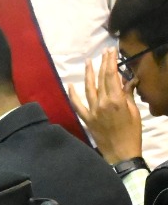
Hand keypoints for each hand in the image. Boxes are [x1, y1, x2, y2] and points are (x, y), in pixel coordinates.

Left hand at [72, 49, 142, 164]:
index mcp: (117, 100)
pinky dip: (73, 95)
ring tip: (88, 62)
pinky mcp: (86, 119)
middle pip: (101, 79)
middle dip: (103, 63)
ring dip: (87, 74)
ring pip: (88, 88)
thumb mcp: (134, 112)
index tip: (111, 51)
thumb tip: (128, 80)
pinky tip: (70, 85)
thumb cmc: (132, 132)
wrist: (122, 153)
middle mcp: (103, 103)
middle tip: (104, 52)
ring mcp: (92, 111)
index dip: (111, 62)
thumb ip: (128, 95)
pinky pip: (77, 105)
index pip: (112, 76)